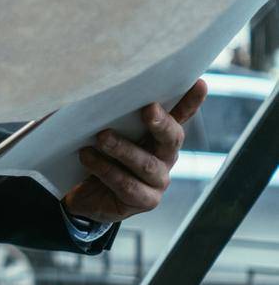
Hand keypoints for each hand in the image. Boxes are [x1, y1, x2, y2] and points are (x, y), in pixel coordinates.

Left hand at [61, 77, 207, 223]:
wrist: (84, 196)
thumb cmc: (95, 155)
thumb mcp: (99, 130)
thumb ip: (105, 113)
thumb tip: (88, 85)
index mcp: (159, 135)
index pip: (179, 115)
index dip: (191, 101)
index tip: (199, 83)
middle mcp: (165, 157)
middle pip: (172, 138)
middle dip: (161, 123)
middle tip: (148, 109)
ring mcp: (158, 181)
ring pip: (146, 164)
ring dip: (123, 149)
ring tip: (101, 137)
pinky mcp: (145, 200)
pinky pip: (127, 184)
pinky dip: (106, 169)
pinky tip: (87, 157)